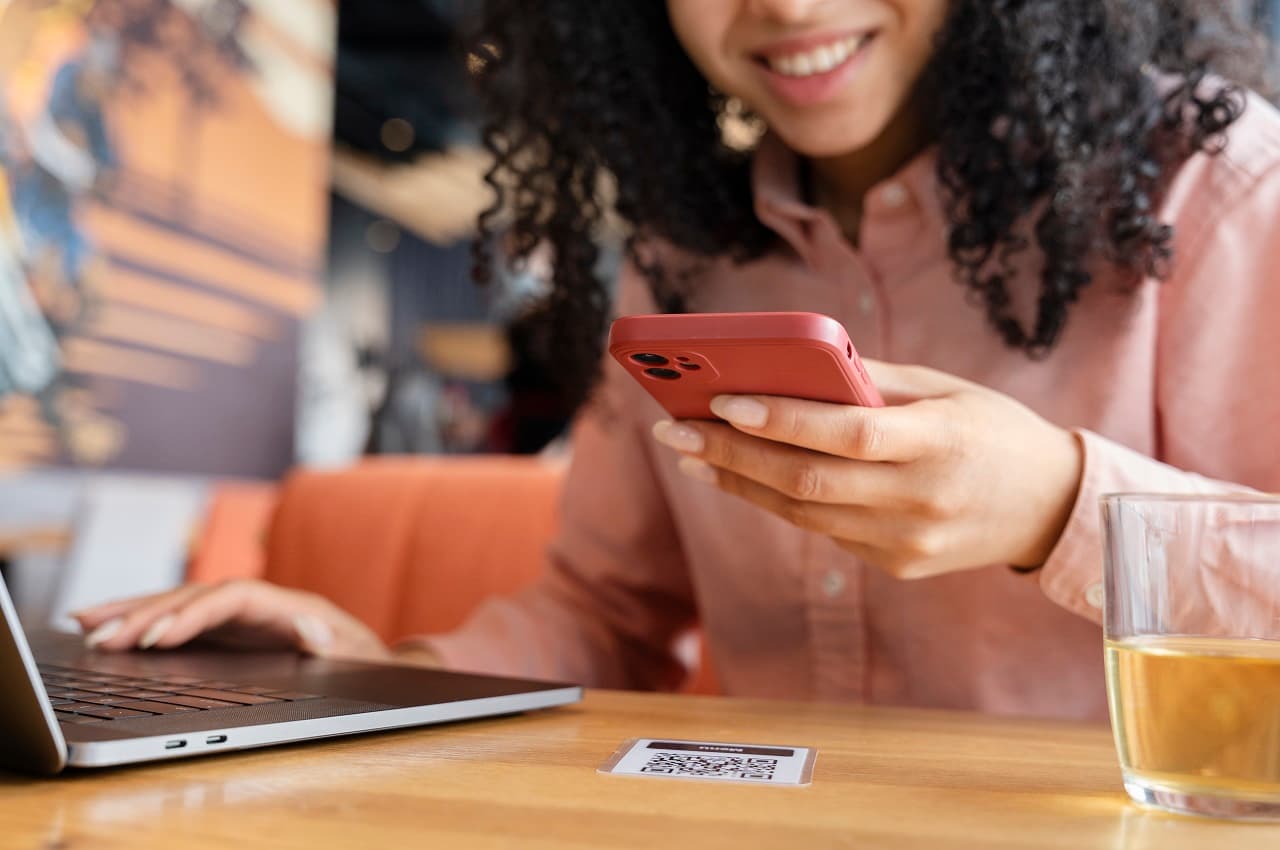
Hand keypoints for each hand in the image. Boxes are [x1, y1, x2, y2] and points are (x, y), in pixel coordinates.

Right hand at [71, 579, 393, 662]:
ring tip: (83, 622)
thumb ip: (330, 641)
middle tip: (97, 634)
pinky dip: (145, 623)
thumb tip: (313, 631)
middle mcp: (258, 602)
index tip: (158, 637)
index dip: (193, 615)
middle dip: (145, 614)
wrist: (371, 659)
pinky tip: (108, 630)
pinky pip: (180, 621)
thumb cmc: (361, 659)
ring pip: (179, 605)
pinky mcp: (229, 630)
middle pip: (194, 598)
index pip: (230, 599)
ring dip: (132, 613)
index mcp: (285, 604)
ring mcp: (240, 614)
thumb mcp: (355, 653)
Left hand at [651, 360, 1082, 578]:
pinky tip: (743, 476)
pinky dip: (780, 501)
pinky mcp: (898, 567)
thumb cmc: (992, 430)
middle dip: (731, 453)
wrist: (1051, 507)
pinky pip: (825, 531)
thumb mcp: (945, 389)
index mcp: (940, 443)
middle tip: (674, 430)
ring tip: (692, 453)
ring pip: (804, 513)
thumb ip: (872, 380)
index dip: (781, 419)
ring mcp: (908, 542)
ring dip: (740, 482)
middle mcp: (921, 500)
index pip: (847, 433)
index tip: (721, 399)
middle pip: (807, 482)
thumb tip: (789, 365)